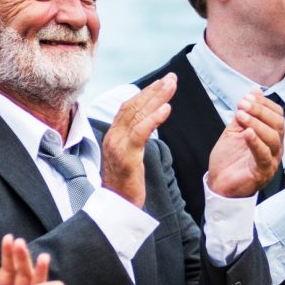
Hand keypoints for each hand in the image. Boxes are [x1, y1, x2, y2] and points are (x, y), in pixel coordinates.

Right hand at [101, 74, 175, 207]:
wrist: (116, 206)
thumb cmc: (125, 184)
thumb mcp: (128, 157)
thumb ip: (134, 139)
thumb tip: (145, 125)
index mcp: (113, 135)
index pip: (129, 107)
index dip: (145, 93)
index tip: (162, 82)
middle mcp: (113, 136)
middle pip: (134, 105)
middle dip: (154, 90)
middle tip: (171, 78)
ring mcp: (118, 146)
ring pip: (137, 115)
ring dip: (156, 98)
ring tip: (171, 86)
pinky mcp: (127, 157)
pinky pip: (141, 133)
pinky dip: (154, 119)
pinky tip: (166, 109)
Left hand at [207, 90, 284, 197]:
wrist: (219, 183)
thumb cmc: (229, 159)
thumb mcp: (235, 130)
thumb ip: (244, 113)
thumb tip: (254, 91)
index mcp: (271, 136)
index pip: (277, 115)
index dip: (264, 104)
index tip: (247, 97)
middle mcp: (275, 147)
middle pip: (277, 124)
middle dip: (260, 111)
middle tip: (243, 104)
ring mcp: (271, 160)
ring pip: (273, 138)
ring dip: (257, 123)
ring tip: (241, 115)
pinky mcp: (263, 172)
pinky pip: (264, 155)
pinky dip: (255, 142)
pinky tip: (246, 132)